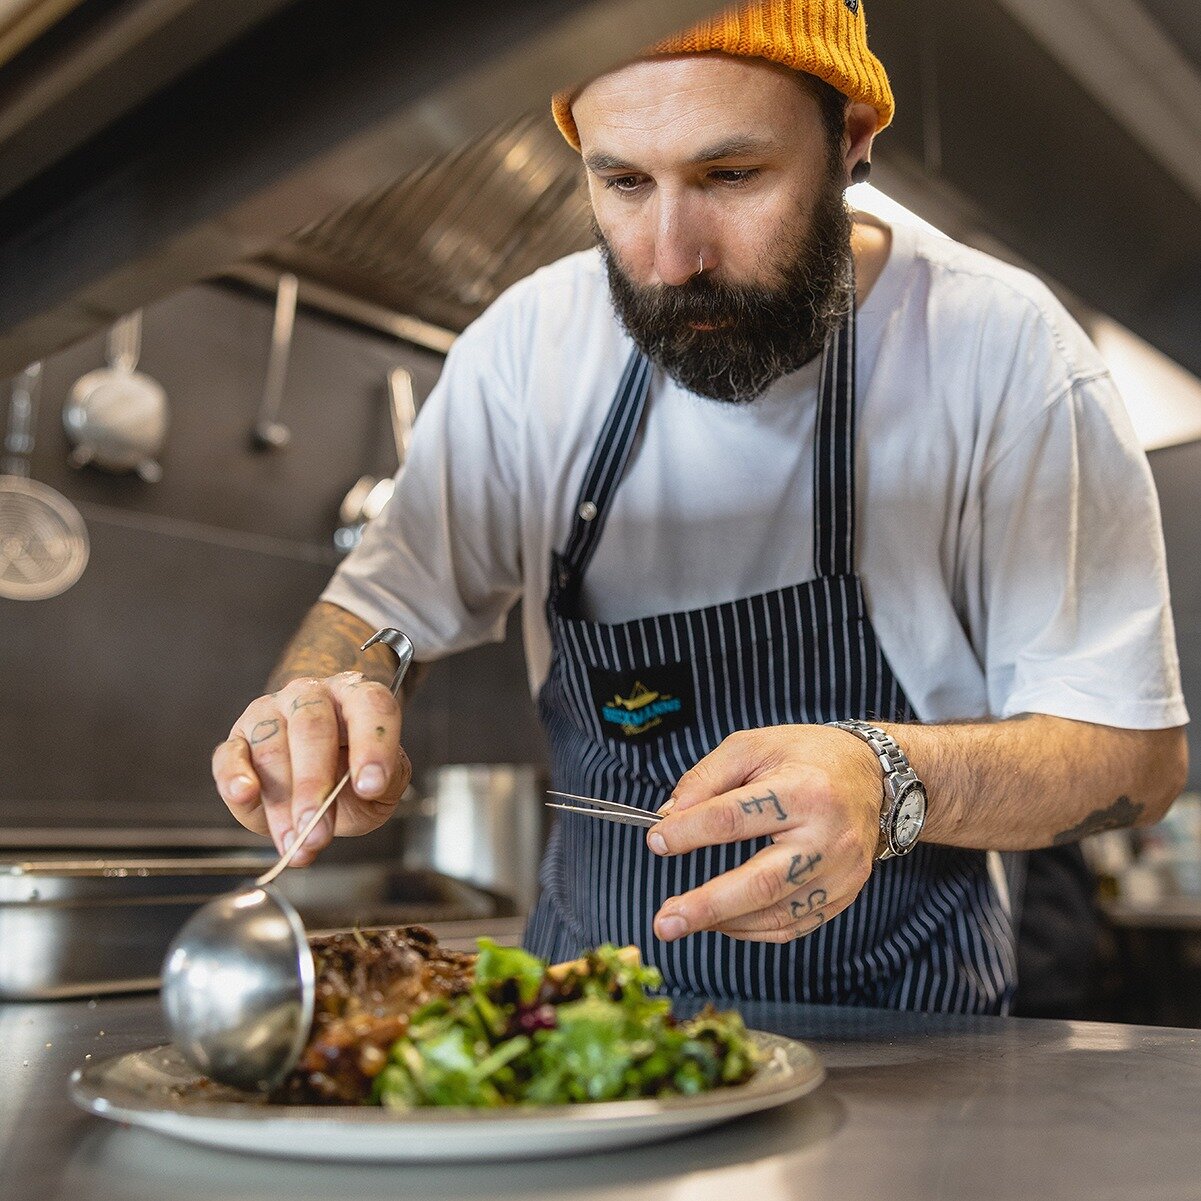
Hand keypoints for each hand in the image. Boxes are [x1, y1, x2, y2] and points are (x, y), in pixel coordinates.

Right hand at [211, 672, 410, 865]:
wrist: (320, 776)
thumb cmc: (354, 774)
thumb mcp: (384, 783)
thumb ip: (386, 781)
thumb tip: (368, 787)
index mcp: (357, 697)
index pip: (371, 706)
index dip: (372, 745)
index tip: (371, 787)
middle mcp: (311, 695)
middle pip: (312, 727)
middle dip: (315, 785)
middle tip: (319, 831)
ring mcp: (269, 712)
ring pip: (271, 747)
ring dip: (281, 801)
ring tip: (295, 840)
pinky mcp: (237, 739)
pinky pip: (230, 754)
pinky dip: (235, 776)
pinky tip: (245, 794)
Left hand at [645, 726, 882, 942]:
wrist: (872, 774)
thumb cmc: (806, 756)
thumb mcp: (752, 746)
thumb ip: (705, 779)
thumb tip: (668, 818)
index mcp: (803, 789)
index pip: (733, 818)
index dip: (688, 831)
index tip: (656, 840)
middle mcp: (828, 836)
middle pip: (761, 882)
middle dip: (706, 905)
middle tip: (664, 921)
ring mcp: (841, 871)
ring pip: (776, 913)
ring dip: (723, 922)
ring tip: (683, 920)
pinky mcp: (845, 893)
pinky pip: (794, 925)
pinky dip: (752, 929)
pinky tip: (722, 921)